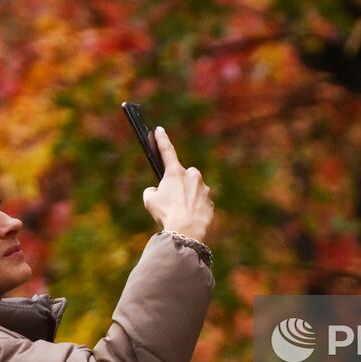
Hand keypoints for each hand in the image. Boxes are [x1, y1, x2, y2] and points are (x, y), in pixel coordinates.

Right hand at [141, 127, 213, 241]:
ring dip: (187, 196)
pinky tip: (189, 217)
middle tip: (170, 198)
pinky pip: (200, 202)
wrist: (186, 232)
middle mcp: (192, 176)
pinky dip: (195, 207)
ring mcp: (204, 189)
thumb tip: (157, 190)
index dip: (161, 139)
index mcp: (175, 172)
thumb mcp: (149, 200)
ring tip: (179, 212)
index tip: (159, 130)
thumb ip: (152, 190)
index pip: (167, 151)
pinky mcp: (210, 202)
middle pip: (183, 175)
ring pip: (194, 189)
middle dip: (178, 183)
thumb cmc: (166, 214)